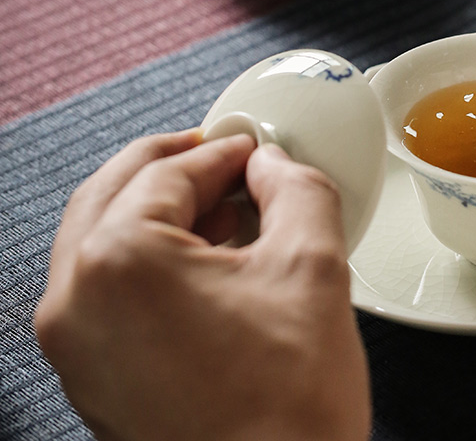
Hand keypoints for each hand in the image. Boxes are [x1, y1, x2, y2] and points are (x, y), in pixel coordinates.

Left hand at [35, 130, 370, 440]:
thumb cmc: (286, 412)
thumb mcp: (313, 267)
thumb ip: (297, 188)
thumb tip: (275, 166)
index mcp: (120, 262)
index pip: (169, 172)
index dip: (223, 151)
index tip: (253, 149)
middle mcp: (76, 301)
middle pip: (117, 190)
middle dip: (176, 165)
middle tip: (224, 158)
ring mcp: (75, 344)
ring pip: (104, 236)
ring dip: (160, 207)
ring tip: (223, 207)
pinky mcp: (91, 375)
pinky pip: (105, 284)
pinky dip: (148, 254)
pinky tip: (204, 259)